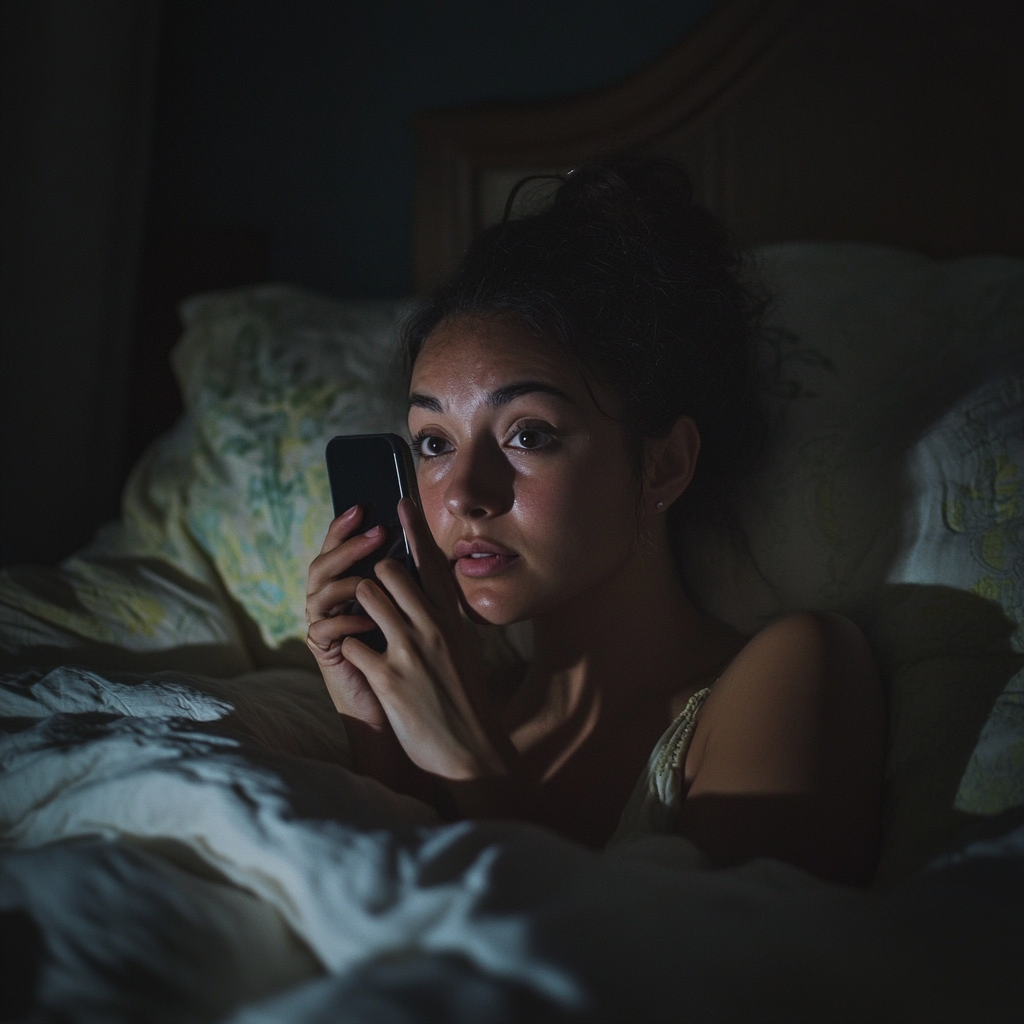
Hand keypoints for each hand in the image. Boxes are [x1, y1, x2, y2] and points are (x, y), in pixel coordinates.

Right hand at [305, 504, 388, 729]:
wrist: (399, 698)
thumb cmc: (404, 649)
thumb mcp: (407, 605)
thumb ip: (403, 575)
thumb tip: (418, 532)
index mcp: (345, 583)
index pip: (338, 548)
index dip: (344, 527)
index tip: (362, 506)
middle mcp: (328, 600)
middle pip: (323, 564)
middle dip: (349, 547)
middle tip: (377, 534)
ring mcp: (323, 624)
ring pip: (319, 593)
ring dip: (347, 581)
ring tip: (371, 578)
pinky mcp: (325, 652)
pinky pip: (325, 630)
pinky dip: (348, 622)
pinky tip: (369, 621)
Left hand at [340, 498, 514, 781]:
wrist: (470, 752)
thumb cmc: (465, 702)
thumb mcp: (463, 651)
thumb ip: (444, 621)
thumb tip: (426, 595)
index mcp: (453, 619)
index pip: (431, 563)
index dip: (414, 529)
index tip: (399, 501)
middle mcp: (433, 626)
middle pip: (390, 570)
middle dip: (373, 578)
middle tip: (373, 595)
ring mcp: (410, 649)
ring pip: (366, 595)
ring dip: (357, 607)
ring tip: (366, 628)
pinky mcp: (388, 677)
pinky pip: (350, 640)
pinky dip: (349, 647)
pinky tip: (361, 663)